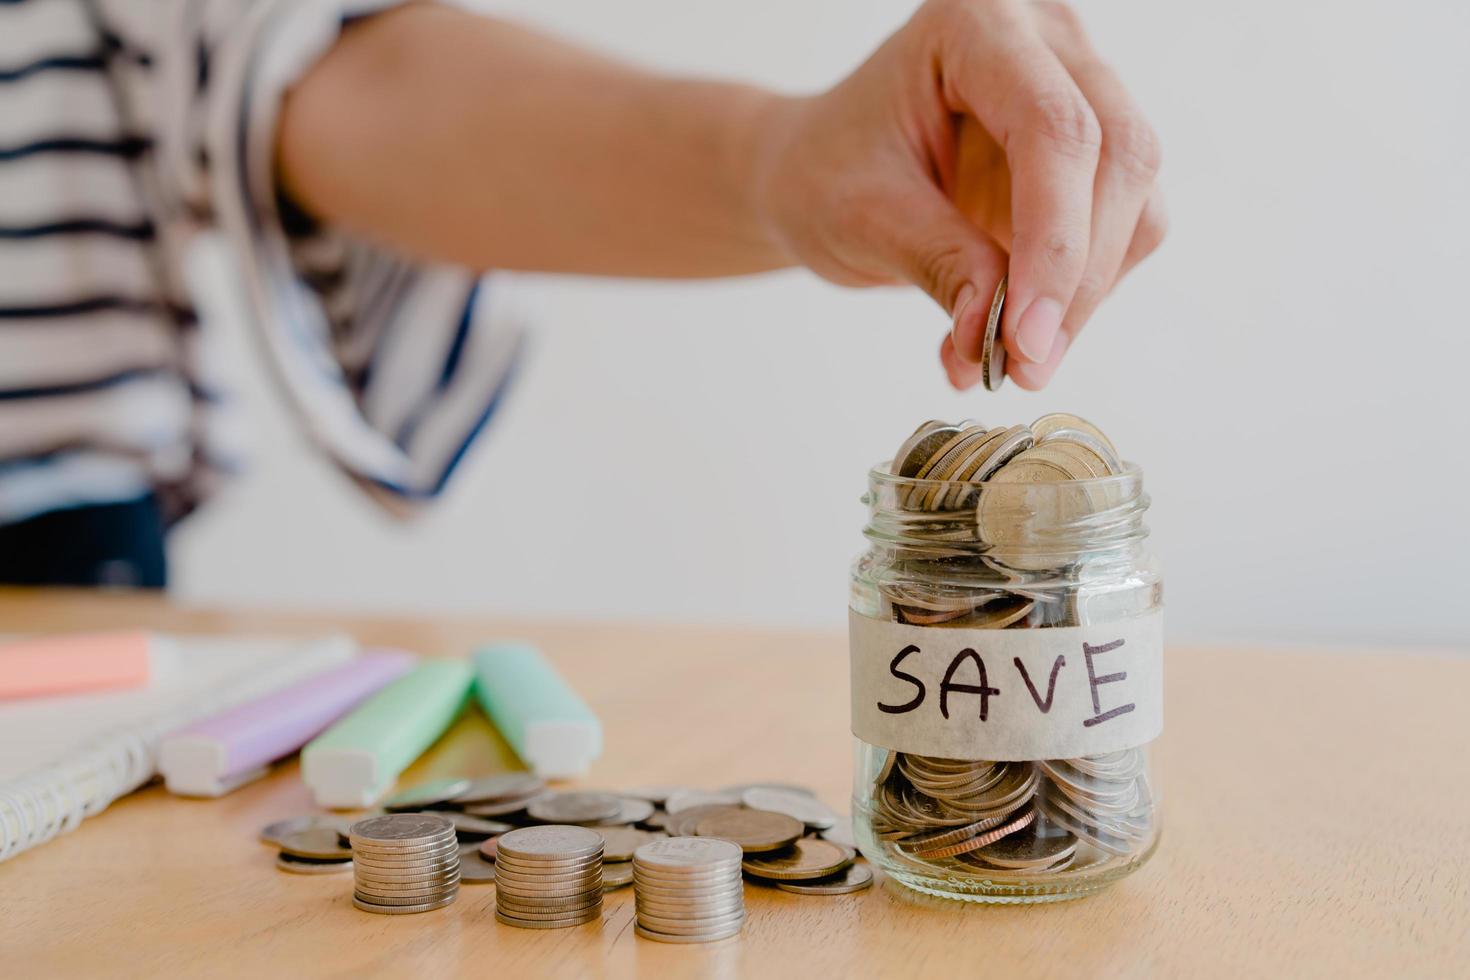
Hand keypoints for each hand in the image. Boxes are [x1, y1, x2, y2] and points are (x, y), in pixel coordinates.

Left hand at [756, 0, 1166, 389]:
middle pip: (1119, 154)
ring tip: (1005, 359)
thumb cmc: (826, 173)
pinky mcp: (1095, 153)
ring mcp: (1081, 89)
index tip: (1025, 338)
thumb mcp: (862, 217)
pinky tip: (1012, 333)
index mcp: (976, 24)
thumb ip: (939, 264)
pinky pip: (1126, 230)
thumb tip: (1000, 339)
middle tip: (1026, 366)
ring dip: (1086, 295)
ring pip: (1138, 198)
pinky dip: (1078, 296)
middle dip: (1078, 277)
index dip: (1053, 242)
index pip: (1053, 128)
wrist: (819, 173)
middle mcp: (1046, 40)